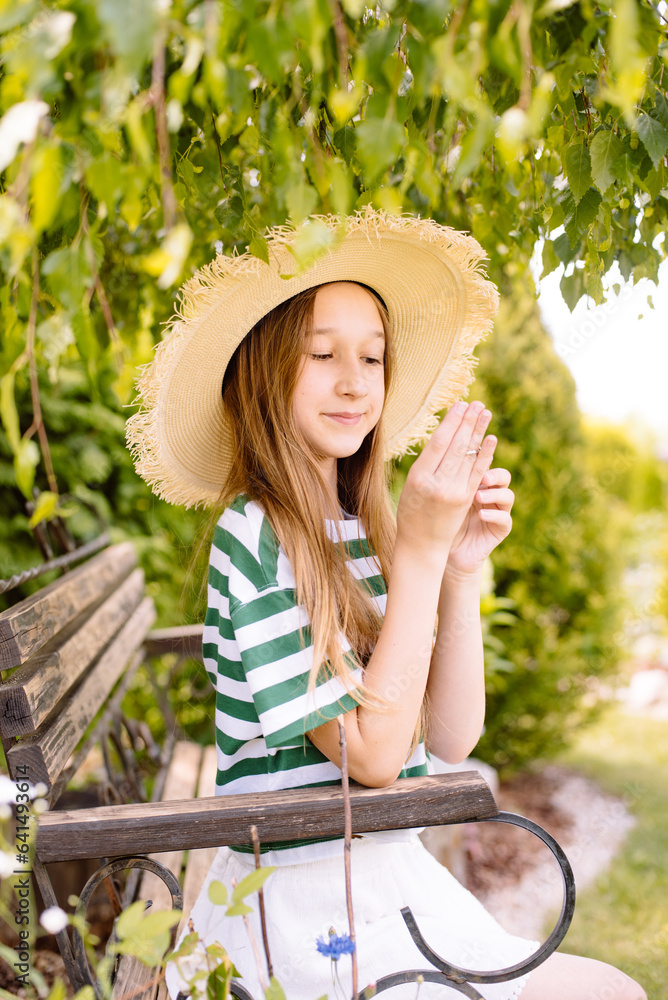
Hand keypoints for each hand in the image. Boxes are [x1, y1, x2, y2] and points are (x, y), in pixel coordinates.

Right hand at [396, 400, 495, 560]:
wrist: (422, 544)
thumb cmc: (412, 511)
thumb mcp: (411, 485)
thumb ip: (427, 463)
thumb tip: (445, 435)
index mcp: (419, 477)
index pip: (438, 443)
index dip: (451, 421)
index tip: (460, 404)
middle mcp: (438, 484)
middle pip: (456, 446)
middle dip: (468, 422)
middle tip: (477, 403)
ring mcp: (454, 492)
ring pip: (469, 456)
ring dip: (479, 432)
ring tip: (485, 412)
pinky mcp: (467, 500)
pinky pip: (478, 472)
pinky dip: (485, 454)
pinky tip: (491, 438)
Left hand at [446, 462, 513, 574]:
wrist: (441, 549)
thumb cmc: (438, 519)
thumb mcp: (443, 497)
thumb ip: (449, 479)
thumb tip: (445, 450)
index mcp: (477, 483)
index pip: (487, 465)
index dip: (484, 459)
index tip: (474, 456)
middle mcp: (491, 494)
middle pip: (503, 476)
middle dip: (495, 475)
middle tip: (483, 476)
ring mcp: (497, 511)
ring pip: (508, 496)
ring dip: (494, 494)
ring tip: (478, 497)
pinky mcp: (501, 529)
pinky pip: (505, 519)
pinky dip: (494, 515)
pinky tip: (481, 515)